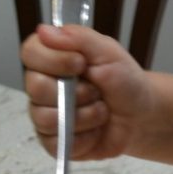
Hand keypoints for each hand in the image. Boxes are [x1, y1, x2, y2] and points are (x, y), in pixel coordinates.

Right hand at [21, 24, 155, 159]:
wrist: (143, 115)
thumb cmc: (125, 80)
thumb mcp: (108, 51)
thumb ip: (78, 38)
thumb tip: (44, 30)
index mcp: (52, 58)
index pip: (30, 52)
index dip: (53, 60)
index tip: (81, 64)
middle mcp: (42, 85)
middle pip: (35, 87)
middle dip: (75, 92)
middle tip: (97, 91)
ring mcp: (45, 114)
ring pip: (45, 118)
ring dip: (84, 115)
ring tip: (101, 110)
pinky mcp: (54, 141)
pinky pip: (56, 143)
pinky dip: (83, 137)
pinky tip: (96, 130)